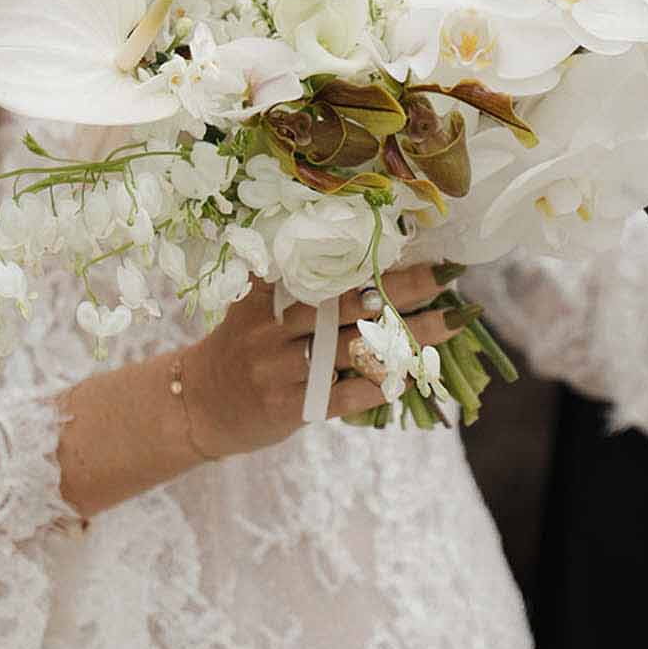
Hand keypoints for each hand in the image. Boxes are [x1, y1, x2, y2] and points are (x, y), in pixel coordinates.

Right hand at [179, 262, 451, 459]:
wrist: (197, 405)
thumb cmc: (243, 348)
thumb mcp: (255, 306)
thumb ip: (297, 285)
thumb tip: (371, 263)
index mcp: (266, 294)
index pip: (325, 268)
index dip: (370, 256)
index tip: (411, 241)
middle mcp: (272, 328)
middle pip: (347, 304)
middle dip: (402, 290)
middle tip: (447, 277)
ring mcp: (280, 369)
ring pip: (355, 349)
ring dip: (407, 338)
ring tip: (450, 324)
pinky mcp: (290, 408)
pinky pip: (345, 395)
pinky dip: (381, 384)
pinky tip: (413, 375)